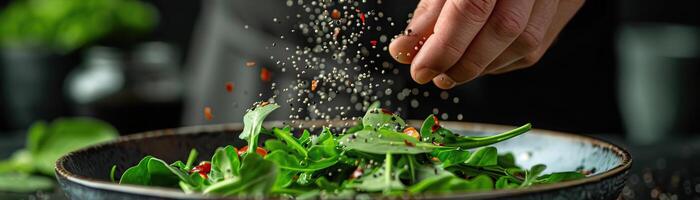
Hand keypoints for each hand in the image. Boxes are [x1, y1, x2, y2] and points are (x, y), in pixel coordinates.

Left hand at [389, 0, 584, 88]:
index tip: (419, 69)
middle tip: (431, 75)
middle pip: (504, 28)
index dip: (444, 45)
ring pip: (523, 43)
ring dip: (480, 67)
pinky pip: (530, 49)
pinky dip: (497, 63)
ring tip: (448, 73)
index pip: (472, 7)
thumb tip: (404, 51)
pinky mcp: (560, 11)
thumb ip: (430, 12)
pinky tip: (474, 63)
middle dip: (463, 62)